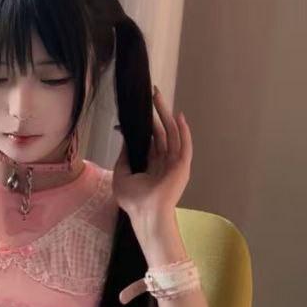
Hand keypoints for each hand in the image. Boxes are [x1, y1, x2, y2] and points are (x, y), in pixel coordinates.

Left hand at [112, 85, 191, 223]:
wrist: (145, 214)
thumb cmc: (133, 199)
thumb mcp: (122, 173)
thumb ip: (125, 155)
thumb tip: (125, 136)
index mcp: (152, 164)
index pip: (150, 138)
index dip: (145, 123)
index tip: (137, 110)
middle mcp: (164, 161)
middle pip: (161, 131)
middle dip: (157, 111)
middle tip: (153, 93)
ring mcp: (174, 162)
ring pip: (171, 132)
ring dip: (166, 114)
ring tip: (159, 96)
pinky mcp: (182, 165)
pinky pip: (183, 144)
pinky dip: (183, 131)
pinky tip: (179, 117)